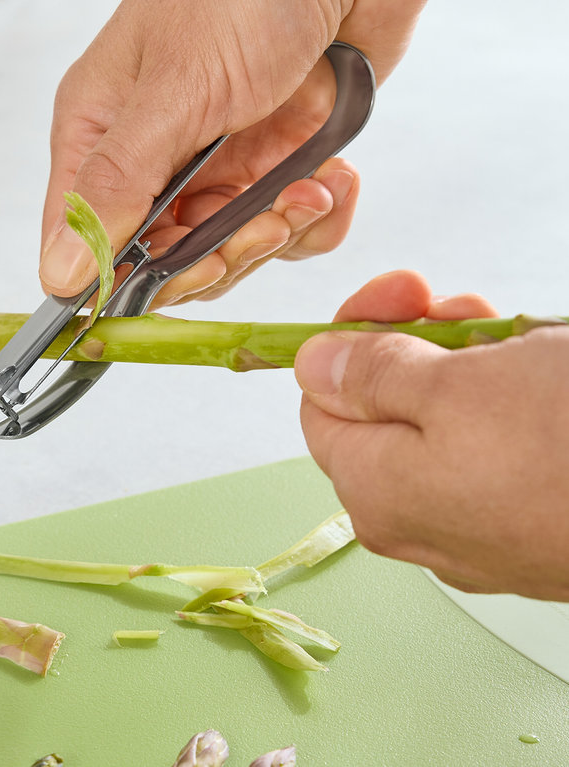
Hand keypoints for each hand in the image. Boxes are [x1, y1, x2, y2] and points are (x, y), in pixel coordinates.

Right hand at [39, 0, 426, 306]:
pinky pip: (286, 229)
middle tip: (260, 224)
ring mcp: (217, 166)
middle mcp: (155, 159)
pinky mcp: (273, 166)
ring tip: (308, 187)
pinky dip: (316, 218)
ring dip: (277, 233)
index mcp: (103, 133)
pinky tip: (333, 177)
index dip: (119, 279)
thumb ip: (116, 183)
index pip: (87, 239)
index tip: (165, 287)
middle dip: (220, 257)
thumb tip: (59, 271)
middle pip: (165, 261)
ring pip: (230, 253)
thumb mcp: (174, 90)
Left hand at [295, 270, 568, 600]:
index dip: (350, 338)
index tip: (399, 292)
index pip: (321, 404)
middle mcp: (415, 523)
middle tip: (464, 307)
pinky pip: (497, 455)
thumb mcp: (458, 384)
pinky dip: (511, 409)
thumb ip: (371, 376)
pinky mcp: (532, 530)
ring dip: (472, 370)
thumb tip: (311, 365)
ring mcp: (477, 533)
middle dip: (418, 346)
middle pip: (385, 414)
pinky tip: (547, 380)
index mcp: (374, 488)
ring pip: (446, 429)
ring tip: (524, 342)